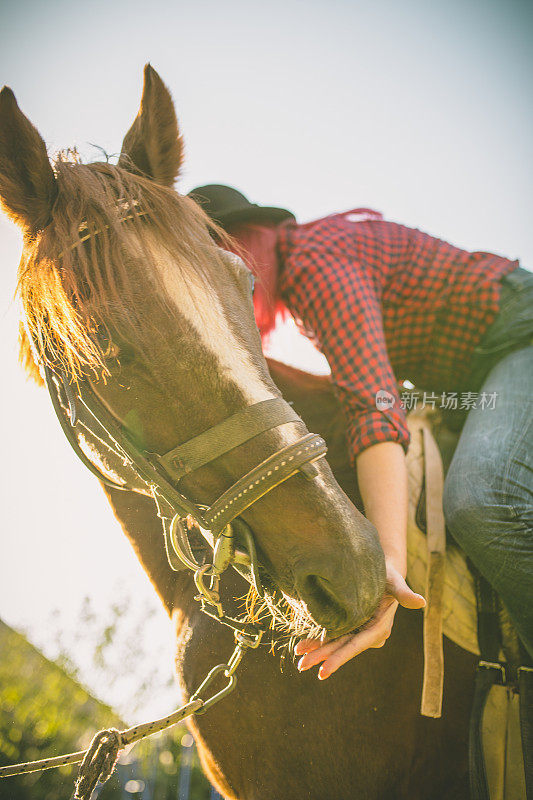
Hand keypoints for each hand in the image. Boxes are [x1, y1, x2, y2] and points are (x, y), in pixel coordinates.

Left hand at [294, 563, 424, 679]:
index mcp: (380, 627)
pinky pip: (333, 634)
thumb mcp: (395, 581)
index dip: (340, 658)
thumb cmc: (388, 573)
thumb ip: (404, 593)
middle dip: (322, 658)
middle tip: (301, 666)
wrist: (381, 569)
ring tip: (299, 659)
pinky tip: (303, 646)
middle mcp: (369, 633)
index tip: (324, 670)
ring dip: (317, 650)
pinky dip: (318, 640)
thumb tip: (421, 602)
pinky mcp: (350, 625)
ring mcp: (358, 630)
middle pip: (343, 647)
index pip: (357, 646)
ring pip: (336, 643)